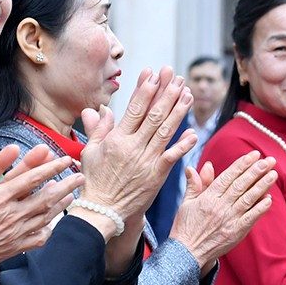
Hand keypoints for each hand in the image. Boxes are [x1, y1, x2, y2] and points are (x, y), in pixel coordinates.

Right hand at [0, 144, 82, 284]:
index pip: (32, 179)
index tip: (64, 159)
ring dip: (61, 204)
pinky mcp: (13, 248)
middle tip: (80, 176)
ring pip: (46, 216)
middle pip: (47, 197)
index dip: (50, 167)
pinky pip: (38, 238)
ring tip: (72, 194)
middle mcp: (11, 215)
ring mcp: (14, 233)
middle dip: (66, 184)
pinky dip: (49, 229)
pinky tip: (52, 223)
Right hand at [75, 68, 193, 217]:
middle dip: (166, 94)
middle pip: (153, 115)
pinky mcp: (157, 175)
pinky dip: (184, 144)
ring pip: (165, 131)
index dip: (145, 90)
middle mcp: (133, 147)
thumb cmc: (95, 180)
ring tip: (187, 93)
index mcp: (116, 139)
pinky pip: (173, 156)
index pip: (134, 109)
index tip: (153, 74)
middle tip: (176, 77)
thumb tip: (100, 108)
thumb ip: (98, 129)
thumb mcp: (91, 152)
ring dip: (178, 111)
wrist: (104, 210)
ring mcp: (146, 161)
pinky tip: (194, 132)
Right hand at [172, 151, 277, 266]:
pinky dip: (260, 208)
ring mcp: (229, 220)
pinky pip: (251, 218)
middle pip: (241, 185)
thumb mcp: (187, 202)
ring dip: (262, 186)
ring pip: (248, 199)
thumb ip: (196, 183)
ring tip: (273, 174)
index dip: (242, 164)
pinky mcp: (235, 232)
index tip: (254, 155)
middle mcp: (220, 207)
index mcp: (208, 197)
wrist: (186, 253)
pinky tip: (269, 198)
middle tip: (269, 160)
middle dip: (256, 171)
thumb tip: (204, 165)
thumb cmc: (185, 227)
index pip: (228, 177)